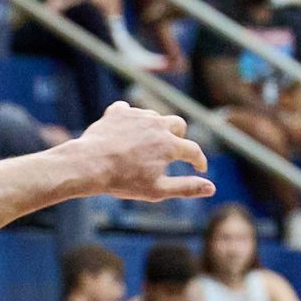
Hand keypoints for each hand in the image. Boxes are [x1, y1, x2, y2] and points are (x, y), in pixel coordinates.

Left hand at [74, 102, 212, 202]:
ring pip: (155, 117)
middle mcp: (158, 125)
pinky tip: (123, 130)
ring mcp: (138, 115)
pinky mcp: (119, 112)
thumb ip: (185, 188)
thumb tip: (212, 188)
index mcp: (170, 145)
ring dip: (154, 127)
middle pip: (178, 125)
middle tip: (171, 148)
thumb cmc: (122, 181)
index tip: (199, 167)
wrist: (88, 165)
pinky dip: (129, 119)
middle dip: (178, 137)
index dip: (198, 161)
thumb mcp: (156, 190)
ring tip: (144, 141)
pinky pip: (128, 110)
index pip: (193, 151)